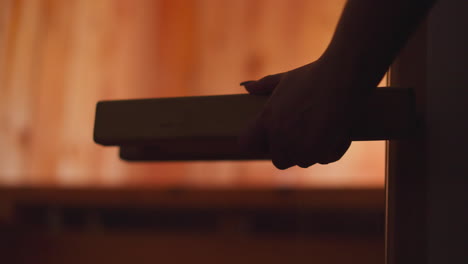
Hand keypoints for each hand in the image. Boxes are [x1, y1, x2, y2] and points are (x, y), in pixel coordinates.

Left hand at [239, 59, 361, 168]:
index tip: (266, 142)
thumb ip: (264, 85)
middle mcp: (279, 137)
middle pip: (279, 160)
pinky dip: (330, 150)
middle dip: (290, 153)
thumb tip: (247, 86)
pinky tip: (335, 134)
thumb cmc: (313, 76)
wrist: (342, 77)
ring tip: (321, 132)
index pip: (247, 144)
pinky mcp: (320, 153)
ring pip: (303, 161)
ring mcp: (299, 147)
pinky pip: (323, 159)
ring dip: (311, 152)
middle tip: (303, 137)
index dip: (256, 144)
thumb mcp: (286, 78)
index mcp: (266, 120)